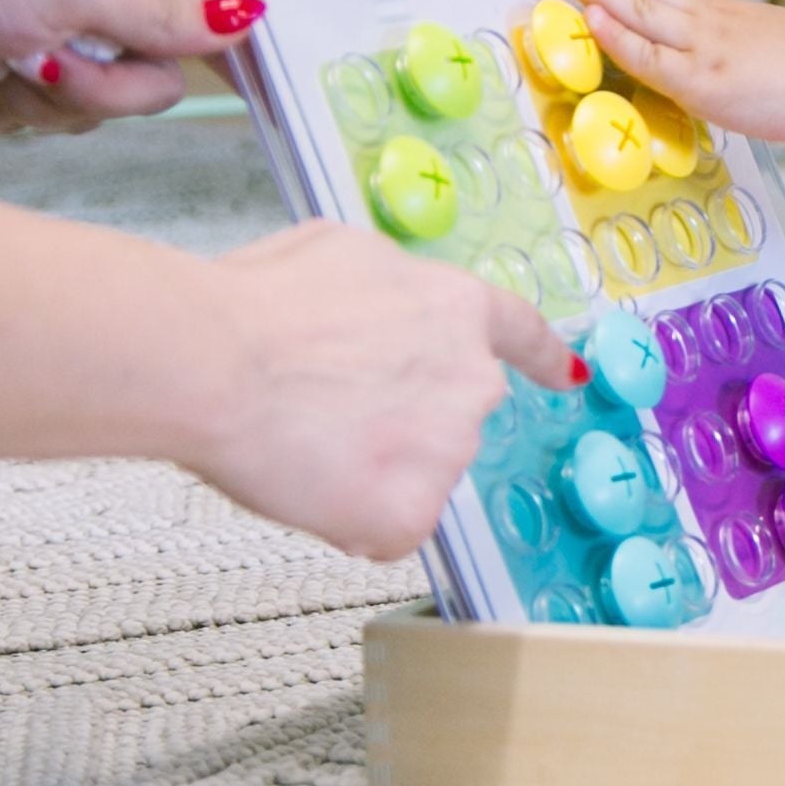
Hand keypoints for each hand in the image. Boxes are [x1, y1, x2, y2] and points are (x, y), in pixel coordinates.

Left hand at [0, 0, 263, 132]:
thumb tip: (245, 17)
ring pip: (89, 109)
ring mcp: (48, 37)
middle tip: (49, 58)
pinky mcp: (3, 71)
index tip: (241, 92)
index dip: (218, 55)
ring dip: (36, 97)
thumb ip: (163, 15)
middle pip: (149, 81)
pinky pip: (33, 119)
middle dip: (96, 86)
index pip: (206, 16)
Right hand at [182, 222, 582, 560]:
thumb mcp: (340, 256)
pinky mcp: (413, 511)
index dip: (543, 358)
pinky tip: (309, 483)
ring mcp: (449, 450)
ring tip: (303, 439)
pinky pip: (387, 528)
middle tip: (324, 410)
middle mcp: (473, 381)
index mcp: (459, 309)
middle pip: (447, 416)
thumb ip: (388, 293)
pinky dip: (350, 519)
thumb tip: (377, 313)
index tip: (568, 375)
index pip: (522, 336)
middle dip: (397, 421)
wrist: (216, 362)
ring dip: (369, 469)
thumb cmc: (257, 307)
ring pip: (414, 475)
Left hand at [547, 0, 784, 144]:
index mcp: (720, 14)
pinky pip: (649, 55)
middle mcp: (705, 22)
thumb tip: (713, 53)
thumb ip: (731, 44)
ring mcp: (701, 48)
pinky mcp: (701, 81)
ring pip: (637, 8)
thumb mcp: (766, 40)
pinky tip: (593, 16)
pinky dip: (618, 34)